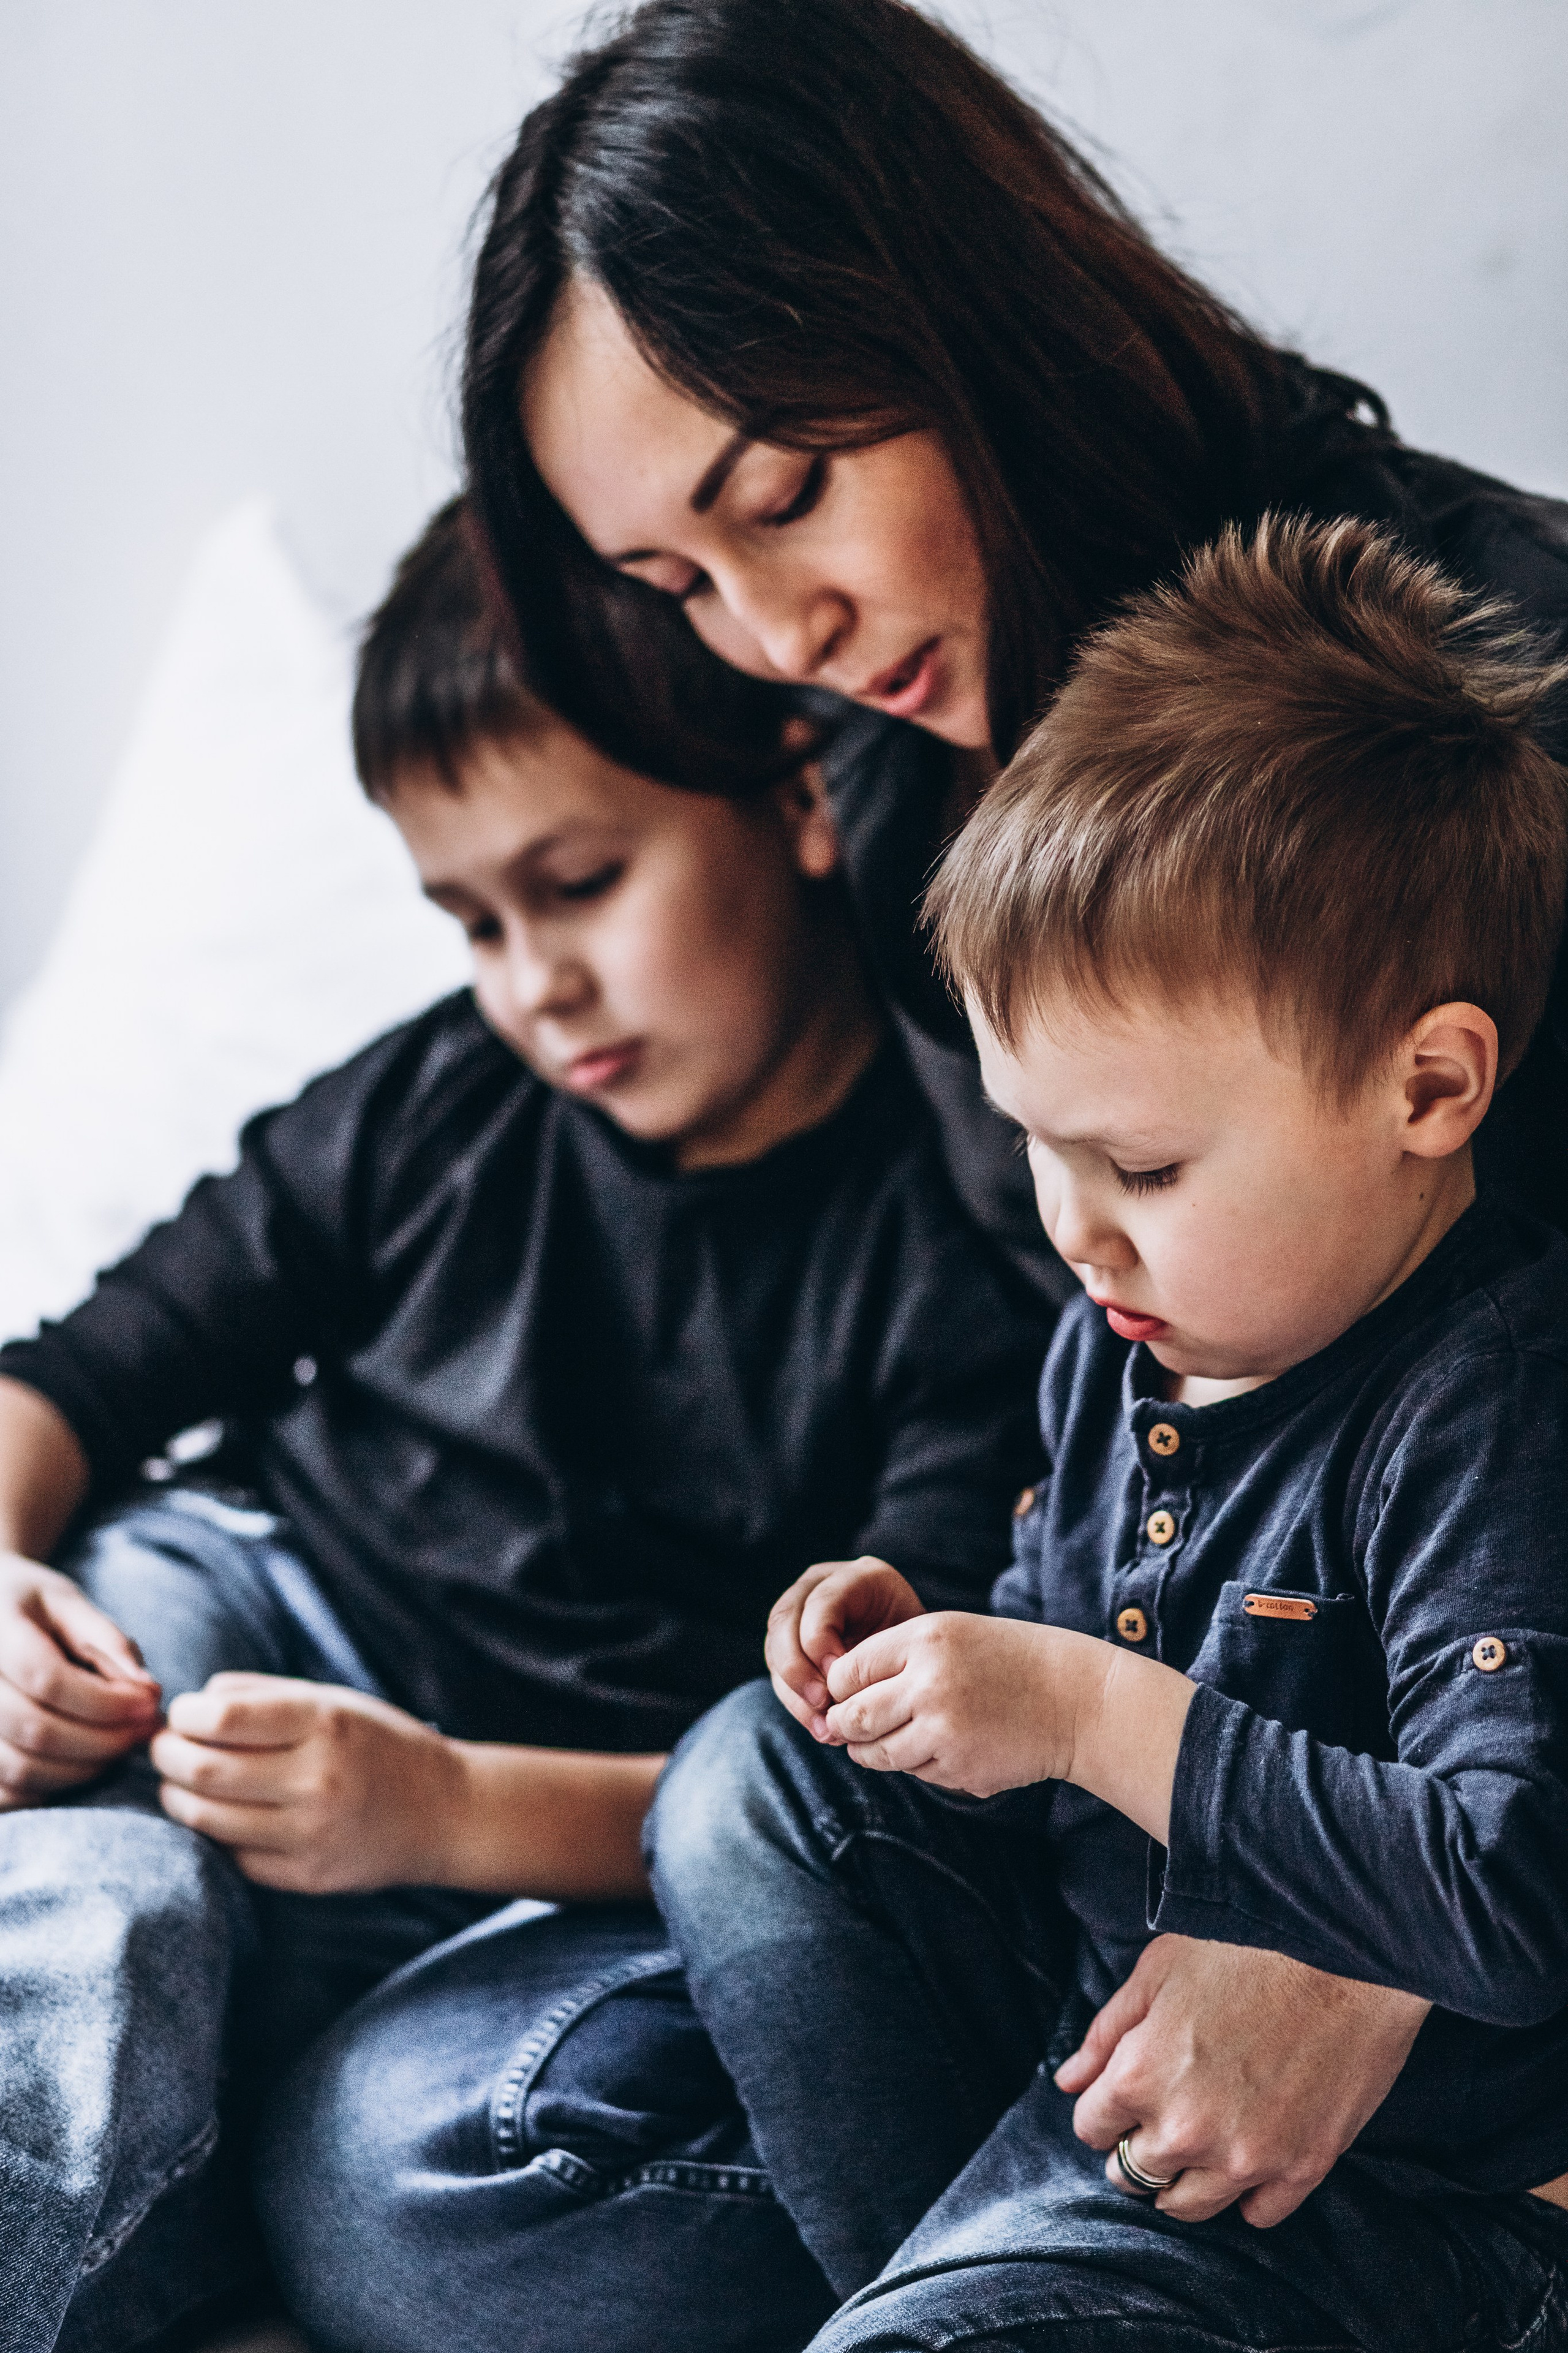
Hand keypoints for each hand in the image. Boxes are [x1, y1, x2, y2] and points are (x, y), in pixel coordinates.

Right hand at [0, 1551, 161, 1805]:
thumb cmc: (26, 1606)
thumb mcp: (65, 1602)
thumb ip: (107, 1642)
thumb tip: (147, 1692)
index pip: (47, 1679)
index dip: (106, 1701)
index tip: (149, 1703)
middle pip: (36, 1729)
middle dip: (104, 1740)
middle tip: (143, 1732)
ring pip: (20, 1768)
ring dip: (83, 1768)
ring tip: (119, 1747)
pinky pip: (6, 1792)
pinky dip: (50, 1787)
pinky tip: (81, 1762)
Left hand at [151, 1673, 463, 1892]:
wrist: (444, 1812)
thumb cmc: (377, 1744)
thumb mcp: (332, 1701)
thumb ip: (261, 1694)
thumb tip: (192, 1704)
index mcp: (325, 1724)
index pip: (221, 1717)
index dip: (184, 1715)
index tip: (182, 1714)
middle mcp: (318, 1780)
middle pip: (203, 1771)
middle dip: (166, 1756)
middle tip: (164, 1749)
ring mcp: (312, 1834)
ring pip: (207, 1820)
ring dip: (177, 1797)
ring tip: (182, 1782)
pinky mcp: (307, 1877)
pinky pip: (233, 1856)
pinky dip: (215, 1834)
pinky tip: (222, 1816)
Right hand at [766, 1555, 925, 1737]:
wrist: (919, 1660)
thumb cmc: (922, 1652)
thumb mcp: (913, 1644)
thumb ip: (882, 1656)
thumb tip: (839, 1697)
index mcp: (859, 1576)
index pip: (821, 1601)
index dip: (820, 1641)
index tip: (837, 1678)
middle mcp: (821, 1584)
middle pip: (784, 1619)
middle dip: (798, 1667)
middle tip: (822, 1703)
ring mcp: (800, 1612)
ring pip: (775, 1648)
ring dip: (795, 1692)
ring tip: (825, 1727)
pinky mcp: (790, 1644)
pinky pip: (779, 1673)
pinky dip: (797, 1704)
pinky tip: (822, 1730)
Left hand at [822, 1611, 1083, 1795]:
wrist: (1073, 1699)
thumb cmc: (1006, 1660)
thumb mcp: (950, 1635)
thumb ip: (894, 1657)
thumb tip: (834, 1696)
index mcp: (925, 1640)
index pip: (847, 1671)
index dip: (840, 1686)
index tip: (847, 1692)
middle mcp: (929, 1685)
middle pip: (852, 1717)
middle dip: (844, 1725)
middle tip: (849, 1726)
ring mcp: (944, 1732)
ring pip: (877, 1753)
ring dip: (875, 1750)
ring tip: (895, 1736)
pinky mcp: (959, 1769)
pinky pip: (914, 1772)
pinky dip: (917, 1763)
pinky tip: (942, 1746)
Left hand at [1056, 1932, 1429, 2224]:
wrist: (1347, 1953)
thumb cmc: (1247, 1947)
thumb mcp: (1158, 1970)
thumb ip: (1106, 2034)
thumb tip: (1068, 2082)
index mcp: (1141, 2076)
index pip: (1091, 2127)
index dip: (1103, 2110)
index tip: (1121, 2097)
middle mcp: (1186, 2130)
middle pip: (1135, 2174)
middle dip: (1137, 2147)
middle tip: (1160, 2116)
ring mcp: (1246, 2157)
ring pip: (1189, 2206)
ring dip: (1183, 2180)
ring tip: (1198, 2143)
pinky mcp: (1301, 2168)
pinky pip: (1257, 2214)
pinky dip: (1248, 2192)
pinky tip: (1250, 2153)